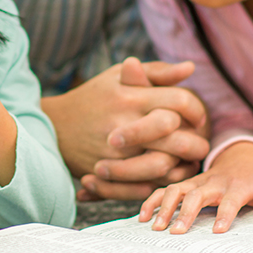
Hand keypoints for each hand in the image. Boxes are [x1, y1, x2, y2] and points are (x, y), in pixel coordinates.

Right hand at [42, 57, 206, 184]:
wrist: (54, 126)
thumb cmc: (93, 97)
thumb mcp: (119, 76)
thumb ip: (156, 72)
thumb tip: (190, 68)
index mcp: (132, 96)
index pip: (179, 102)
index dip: (197, 110)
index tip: (198, 117)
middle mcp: (125, 123)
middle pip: (176, 137)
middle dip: (196, 143)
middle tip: (199, 145)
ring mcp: (116, 151)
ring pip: (162, 165)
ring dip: (181, 166)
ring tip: (186, 162)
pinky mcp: (109, 173)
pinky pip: (143, 185)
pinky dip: (160, 182)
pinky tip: (167, 175)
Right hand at [138, 142, 252, 233]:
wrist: (242, 154)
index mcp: (236, 185)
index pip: (230, 200)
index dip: (224, 214)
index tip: (217, 230)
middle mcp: (213, 182)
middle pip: (196, 195)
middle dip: (185, 213)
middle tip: (175, 232)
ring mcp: (197, 181)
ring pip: (176, 190)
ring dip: (164, 207)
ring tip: (156, 226)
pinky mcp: (187, 183)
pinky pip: (166, 189)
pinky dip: (153, 200)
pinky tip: (144, 215)